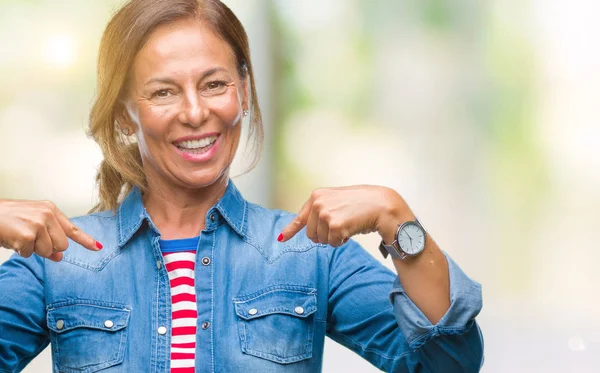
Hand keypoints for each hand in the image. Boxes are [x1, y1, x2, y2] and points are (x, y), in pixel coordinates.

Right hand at [0, 200, 101, 261]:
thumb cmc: (7, 218)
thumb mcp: (32, 225)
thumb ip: (49, 239)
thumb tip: (59, 257)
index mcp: (49, 209)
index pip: (72, 228)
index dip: (86, 240)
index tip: (98, 247)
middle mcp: (47, 215)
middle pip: (62, 246)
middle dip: (47, 248)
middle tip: (30, 239)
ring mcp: (38, 224)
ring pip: (48, 252)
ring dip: (33, 250)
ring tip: (19, 237)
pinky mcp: (28, 236)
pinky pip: (31, 254)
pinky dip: (21, 251)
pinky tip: (13, 239)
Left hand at [278, 185, 411, 246]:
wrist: (381, 204)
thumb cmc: (361, 202)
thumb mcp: (336, 201)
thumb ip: (321, 211)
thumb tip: (307, 231)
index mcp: (316, 196)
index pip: (300, 217)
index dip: (290, 230)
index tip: (281, 239)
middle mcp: (317, 203)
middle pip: (311, 235)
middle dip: (324, 236)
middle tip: (340, 226)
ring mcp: (325, 214)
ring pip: (322, 241)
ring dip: (334, 238)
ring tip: (348, 224)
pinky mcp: (334, 225)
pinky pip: (333, 244)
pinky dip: (342, 241)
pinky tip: (351, 229)